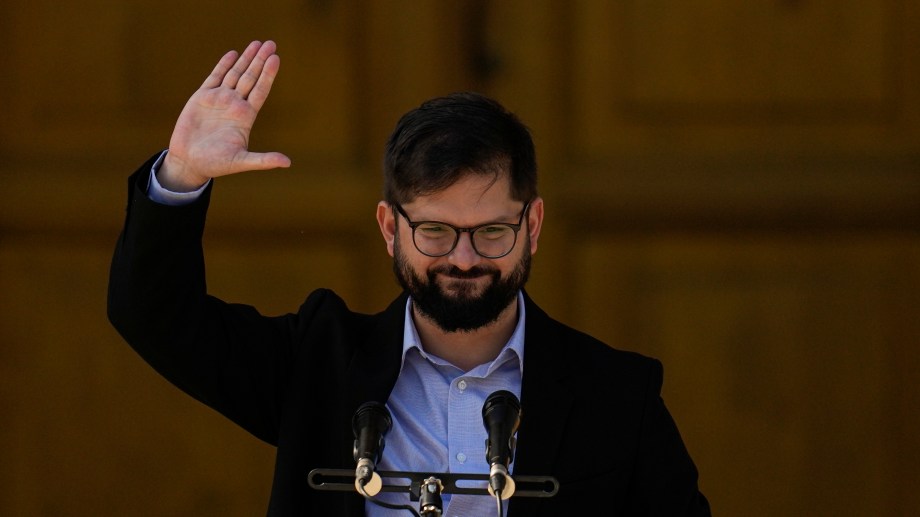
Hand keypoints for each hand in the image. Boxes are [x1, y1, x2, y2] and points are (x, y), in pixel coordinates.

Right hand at [159, 40, 290, 191]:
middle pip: (251, 77)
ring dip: (246, 59)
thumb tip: (288, 163)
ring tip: (257, 43)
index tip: (276, 59)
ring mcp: (219, 99)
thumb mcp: (241, 162)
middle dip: (260, 60)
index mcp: (245, 117)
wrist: (189, 162)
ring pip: (235, 74)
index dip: (268, 75)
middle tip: (271, 43)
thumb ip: (264, 161)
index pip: (260, 91)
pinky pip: (215, 77)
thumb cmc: (216, 164)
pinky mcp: (202, 97)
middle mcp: (235, 105)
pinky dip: (224, 65)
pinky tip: (233, 54)